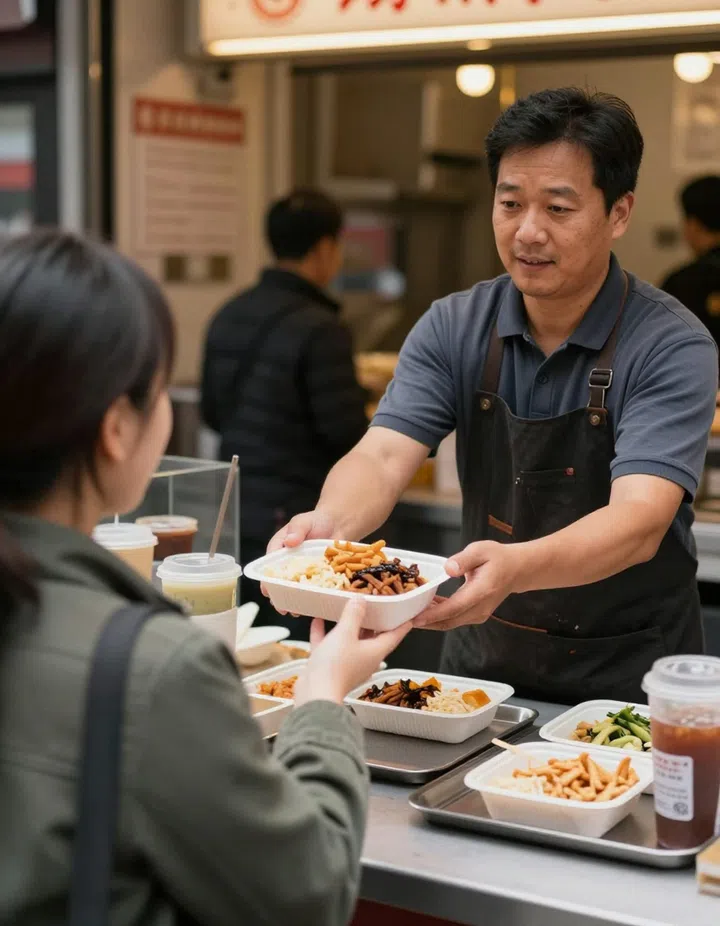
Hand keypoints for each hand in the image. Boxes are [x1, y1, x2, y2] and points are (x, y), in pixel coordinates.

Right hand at [263, 510, 339, 604]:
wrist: (337, 525)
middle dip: (278, 596)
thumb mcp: (303, 521)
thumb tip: (290, 541)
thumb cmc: (316, 521)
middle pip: (279, 582)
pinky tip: (313, 607)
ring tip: (296, 611)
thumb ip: (297, 529)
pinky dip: (311, 598)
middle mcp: (288, 564)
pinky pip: (312, 590)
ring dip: (293, 601)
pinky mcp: (317, 577)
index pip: (268, 566)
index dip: (266, 579)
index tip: (266, 590)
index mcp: (279, 549)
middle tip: (281, 607)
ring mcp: (302, 572)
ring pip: (294, 590)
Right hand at [294, 598, 410, 706]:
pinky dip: (326, 634)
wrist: (316, 694)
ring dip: (348, 626)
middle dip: (373, 621)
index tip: (408, 615)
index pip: (395, 635)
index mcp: (376, 651)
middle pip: (372, 637)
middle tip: (374, 605)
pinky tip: (318, 621)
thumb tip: (361, 600)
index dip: (402, 624)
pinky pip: (330, 646)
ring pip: (350, 641)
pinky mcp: (330, 667)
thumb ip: (353, 615)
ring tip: (345, 610)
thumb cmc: (336, 666)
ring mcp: (347, 664)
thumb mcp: (345, 633)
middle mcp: (365, 659)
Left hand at [412, 541, 521, 631]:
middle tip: (404, 617)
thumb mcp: (481, 550)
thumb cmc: (498, 558)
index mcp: (481, 592)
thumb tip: (448, 568)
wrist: (517, 569)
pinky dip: (439, 616)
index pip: (454, 608)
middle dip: (426, 621)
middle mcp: (480, 608)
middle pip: (449, 621)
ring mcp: (478, 614)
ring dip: (431, 620)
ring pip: (450, 622)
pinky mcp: (475, 615)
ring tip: (411, 611)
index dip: (433, 615)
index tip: (415, 618)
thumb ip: (464, 559)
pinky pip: (454, 619)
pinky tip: (426, 607)